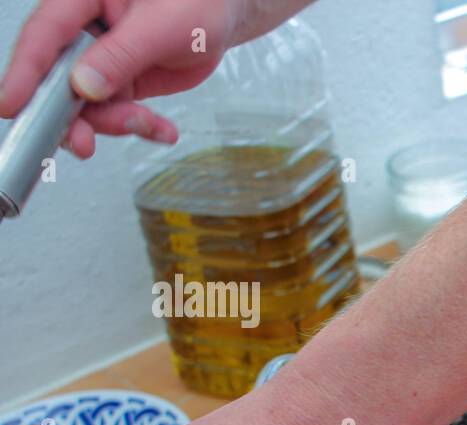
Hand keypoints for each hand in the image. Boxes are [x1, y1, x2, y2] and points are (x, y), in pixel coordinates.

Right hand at [0, 0, 278, 157]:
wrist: (223, 13)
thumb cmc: (195, 2)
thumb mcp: (160, 26)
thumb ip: (121, 55)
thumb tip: (83, 87)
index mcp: (81, 0)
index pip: (43, 36)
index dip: (24, 73)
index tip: (10, 107)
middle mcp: (84, 31)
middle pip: (57, 78)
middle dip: (72, 116)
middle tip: (83, 145)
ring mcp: (101, 59)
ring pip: (88, 103)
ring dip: (115, 123)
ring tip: (149, 124)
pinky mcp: (122, 80)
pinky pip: (119, 111)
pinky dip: (140, 126)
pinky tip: (163, 131)